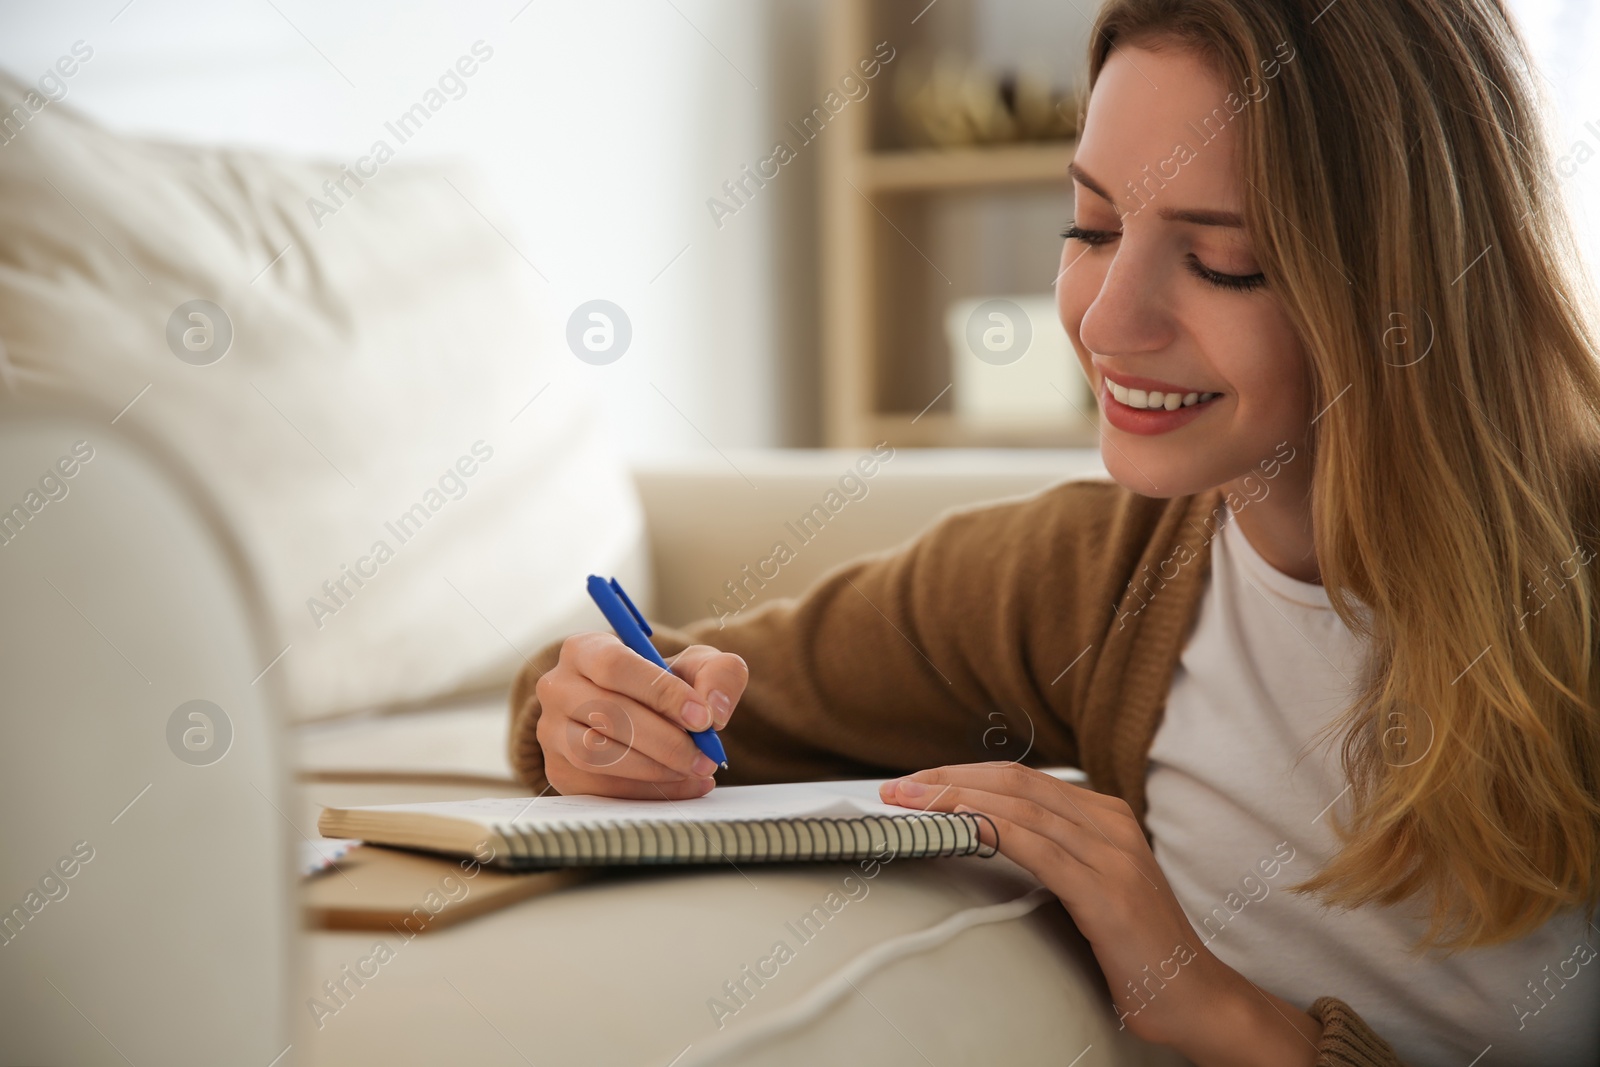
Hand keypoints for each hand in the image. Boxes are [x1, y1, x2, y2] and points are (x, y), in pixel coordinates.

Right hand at [533, 633, 747, 798]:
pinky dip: (647, 791)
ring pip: (598, 755)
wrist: (641, 713)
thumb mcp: (697, 665)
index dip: (661, 693)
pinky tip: (682, 785)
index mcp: (584, 649)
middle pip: (607, 714)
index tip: (702, 717)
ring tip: (695, 769)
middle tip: (706, 755)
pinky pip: (599, 787)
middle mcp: (557, 687)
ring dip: (654, 769)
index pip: (615, 666)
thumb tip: (714, 709)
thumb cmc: (665, 684)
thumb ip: (717, 674)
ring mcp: (551, 732)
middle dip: (665, 740)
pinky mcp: (559, 771)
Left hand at [878, 763, 1321, 1065]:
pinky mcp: (1108, 893)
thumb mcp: (1091, 886)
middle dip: (949, 779)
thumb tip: (986, 838)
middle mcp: (1111, 824)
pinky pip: (1040, 850)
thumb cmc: (1136, 948)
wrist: (1196, 996)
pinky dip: (993, 832)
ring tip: (913, 805)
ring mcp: (1113, 855)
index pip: (1021, 779)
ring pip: (1021, 809)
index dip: (963, 774)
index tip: (917, 783)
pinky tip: (959, 828)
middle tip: (897, 788)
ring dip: (957, 801)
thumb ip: (1053, 854)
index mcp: (1106, 815)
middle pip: (1015, 783)